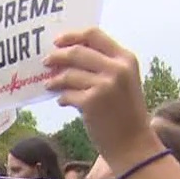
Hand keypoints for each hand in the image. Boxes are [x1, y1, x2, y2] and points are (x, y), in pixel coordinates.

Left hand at [44, 28, 156, 164]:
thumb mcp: (124, 81)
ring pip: (68, 74)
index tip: (57, 41)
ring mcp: (104, 85)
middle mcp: (117, 69)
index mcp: (126, 58)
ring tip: (50, 85)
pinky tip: (63, 101)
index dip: (72, 36)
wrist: (133, 143)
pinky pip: (66, 95)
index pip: (94, 34)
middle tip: (46, 62)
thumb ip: (104, 65)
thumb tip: (68, 54)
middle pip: (77, 51)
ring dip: (55, 80)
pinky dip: (62, 98)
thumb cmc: (125, 112)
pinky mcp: (91, 102)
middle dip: (57, 56)